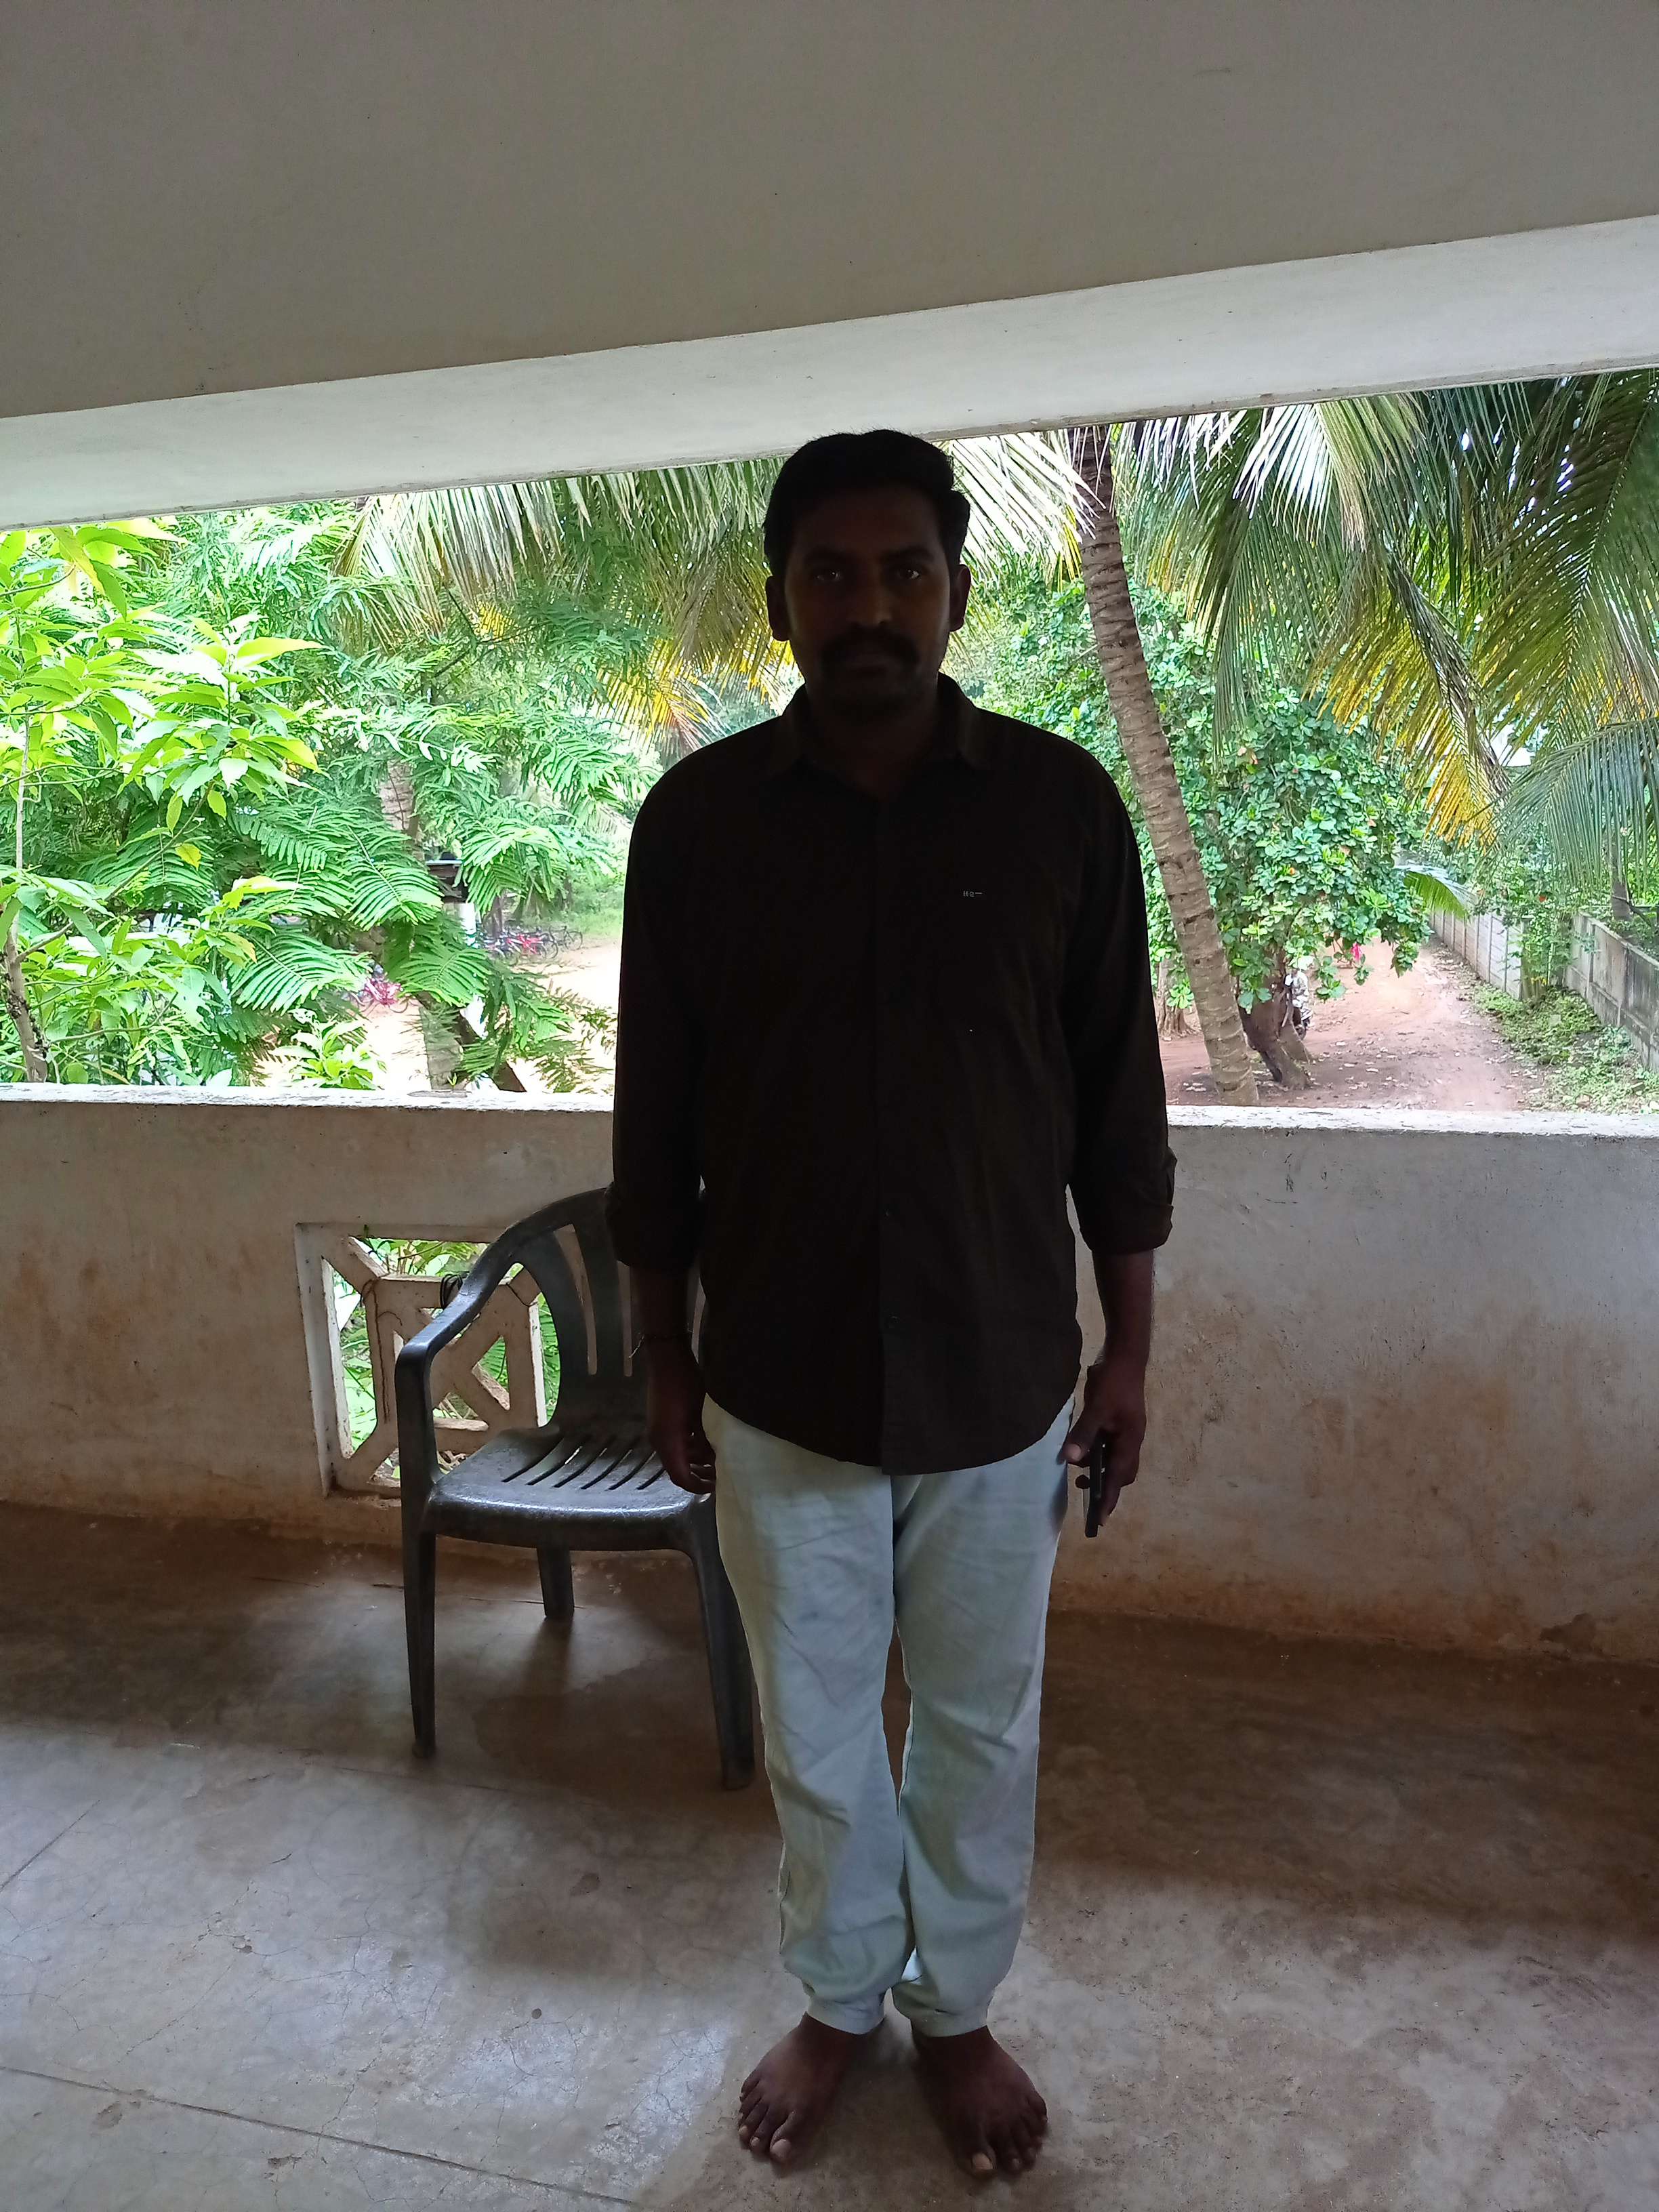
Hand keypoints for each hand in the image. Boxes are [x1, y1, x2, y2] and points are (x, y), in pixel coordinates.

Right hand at [645, 1338, 715, 1493]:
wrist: (666, 1357)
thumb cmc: (685, 1383)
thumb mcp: (702, 1414)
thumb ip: (707, 1440)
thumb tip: (715, 1461)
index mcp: (667, 1441)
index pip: (680, 1476)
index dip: (697, 1486)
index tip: (716, 1489)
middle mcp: (659, 1440)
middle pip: (677, 1468)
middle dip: (698, 1475)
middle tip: (720, 1476)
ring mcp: (659, 1429)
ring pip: (677, 1455)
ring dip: (695, 1461)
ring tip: (717, 1461)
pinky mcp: (662, 1421)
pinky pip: (675, 1443)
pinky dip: (690, 1448)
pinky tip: (706, 1444)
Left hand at [1062, 1348, 1147, 1520]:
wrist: (1125, 1354)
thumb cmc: (1114, 1382)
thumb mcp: (1097, 1409)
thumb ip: (1085, 1434)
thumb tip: (1071, 1459)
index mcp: (1130, 1441)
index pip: (1119, 1478)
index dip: (1108, 1499)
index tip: (1100, 1520)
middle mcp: (1130, 1439)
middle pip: (1120, 1472)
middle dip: (1103, 1485)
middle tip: (1082, 1490)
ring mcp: (1124, 1429)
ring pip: (1113, 1458)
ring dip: (1098, 1467)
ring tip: (1076, 1468)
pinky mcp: (1117, 1420)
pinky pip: (1107, 1444)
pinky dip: (1096, 1450)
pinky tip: (1081, 1446)